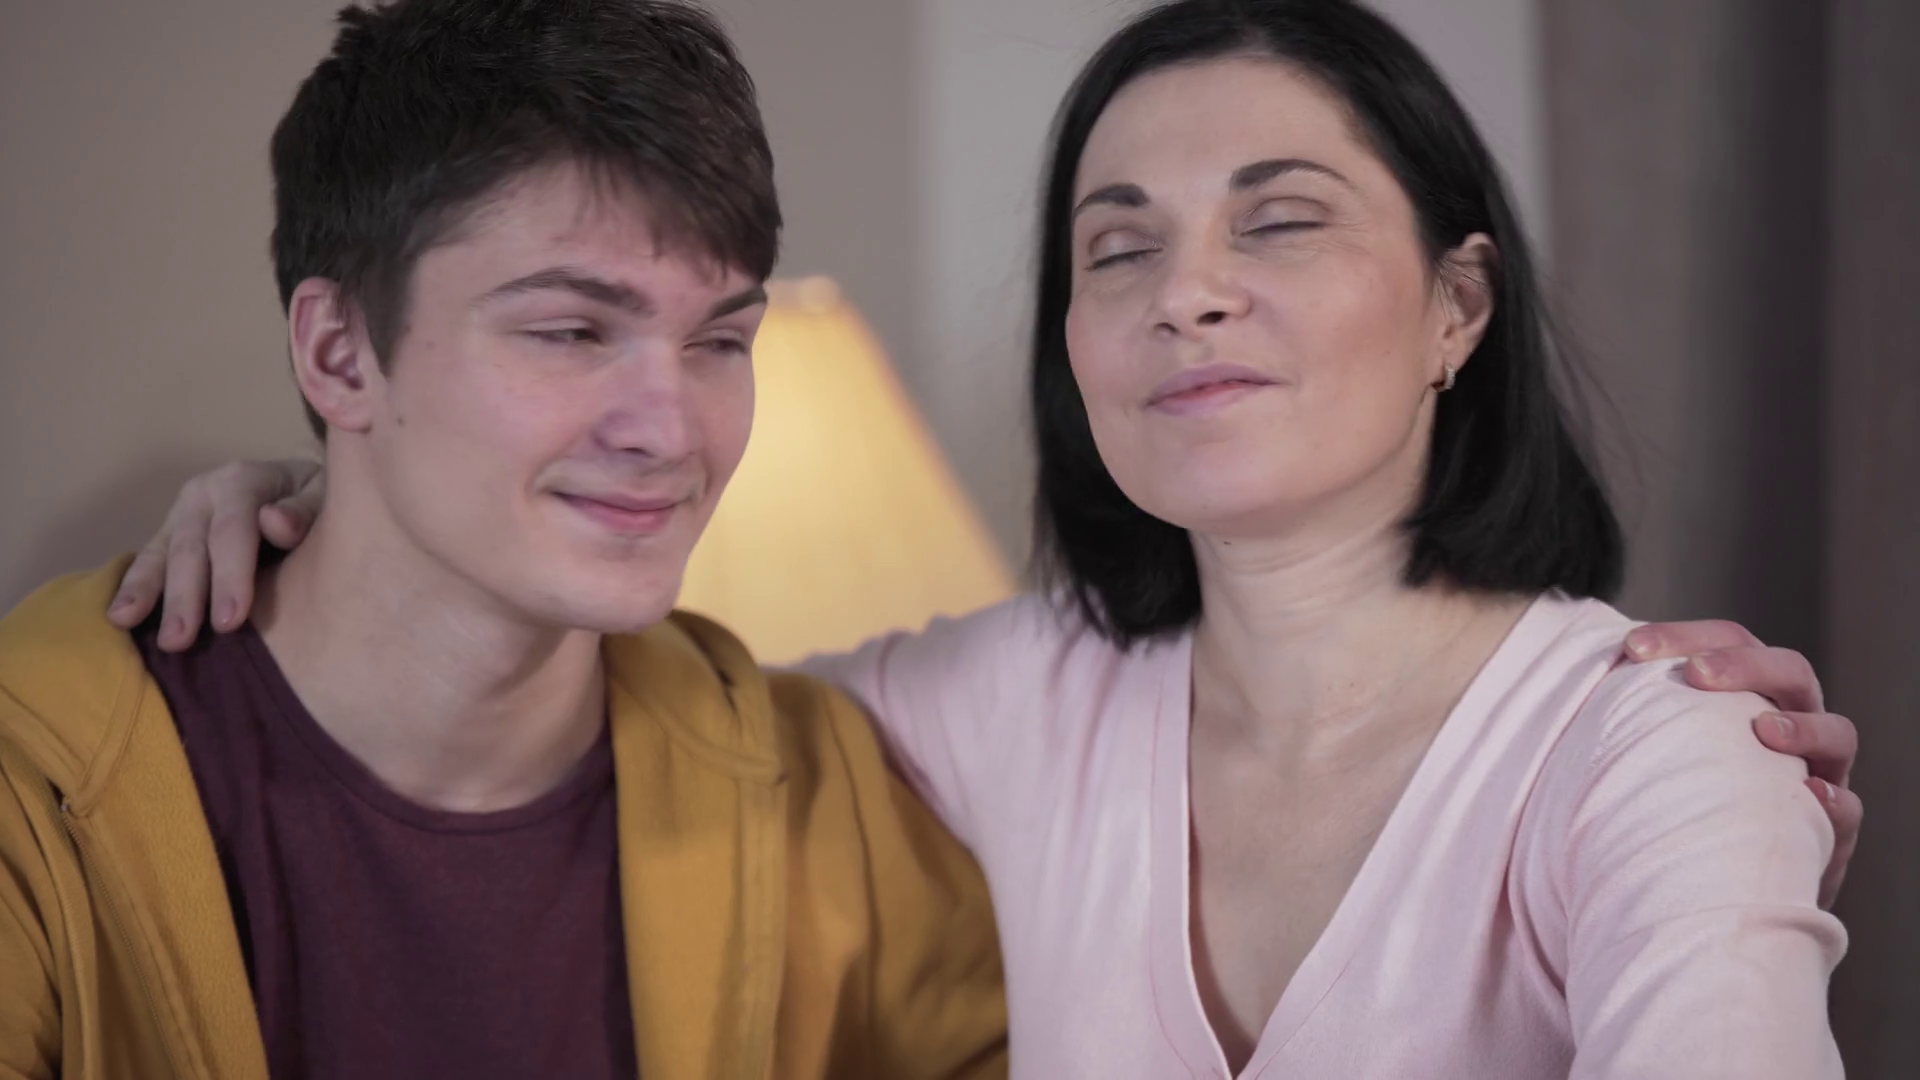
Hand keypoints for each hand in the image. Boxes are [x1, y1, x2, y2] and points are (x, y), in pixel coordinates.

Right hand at [106, 459, 324, 649]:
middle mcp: (206, 493)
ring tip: (125, 622)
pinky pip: (148, 561)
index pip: (235, 529)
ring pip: (161, 553)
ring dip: (145, 591)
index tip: (230, 621)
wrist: (304, 490)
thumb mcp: (324, 497)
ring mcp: (182, 514)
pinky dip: (133, 586)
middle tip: (178, 640)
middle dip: (184, 595)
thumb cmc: (319, 502)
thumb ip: (305, 510)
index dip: (231, 575)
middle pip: (192, 546)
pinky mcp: (169, 535)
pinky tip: (118, 615)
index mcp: (246, 480)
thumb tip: (276, 522)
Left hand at [1624, 620, 1860, 909]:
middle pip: (1789, 672)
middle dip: (1746, 666)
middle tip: (1697, 675)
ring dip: (1802, 726)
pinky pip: (1845, 811)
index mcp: (1747, 694)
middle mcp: (1791, 725)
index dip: (1686, 635)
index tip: (1632, 647)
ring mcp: (1819, 774)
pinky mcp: (1829, 833)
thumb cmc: (1672, 801)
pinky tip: (1810, 794)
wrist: (1709, 886)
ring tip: (1763, 730)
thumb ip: (1630, 714)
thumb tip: (1577, 674)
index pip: (1729, 643)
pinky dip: (1833, 801)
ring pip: (1836, 732)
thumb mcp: (1652, 752)